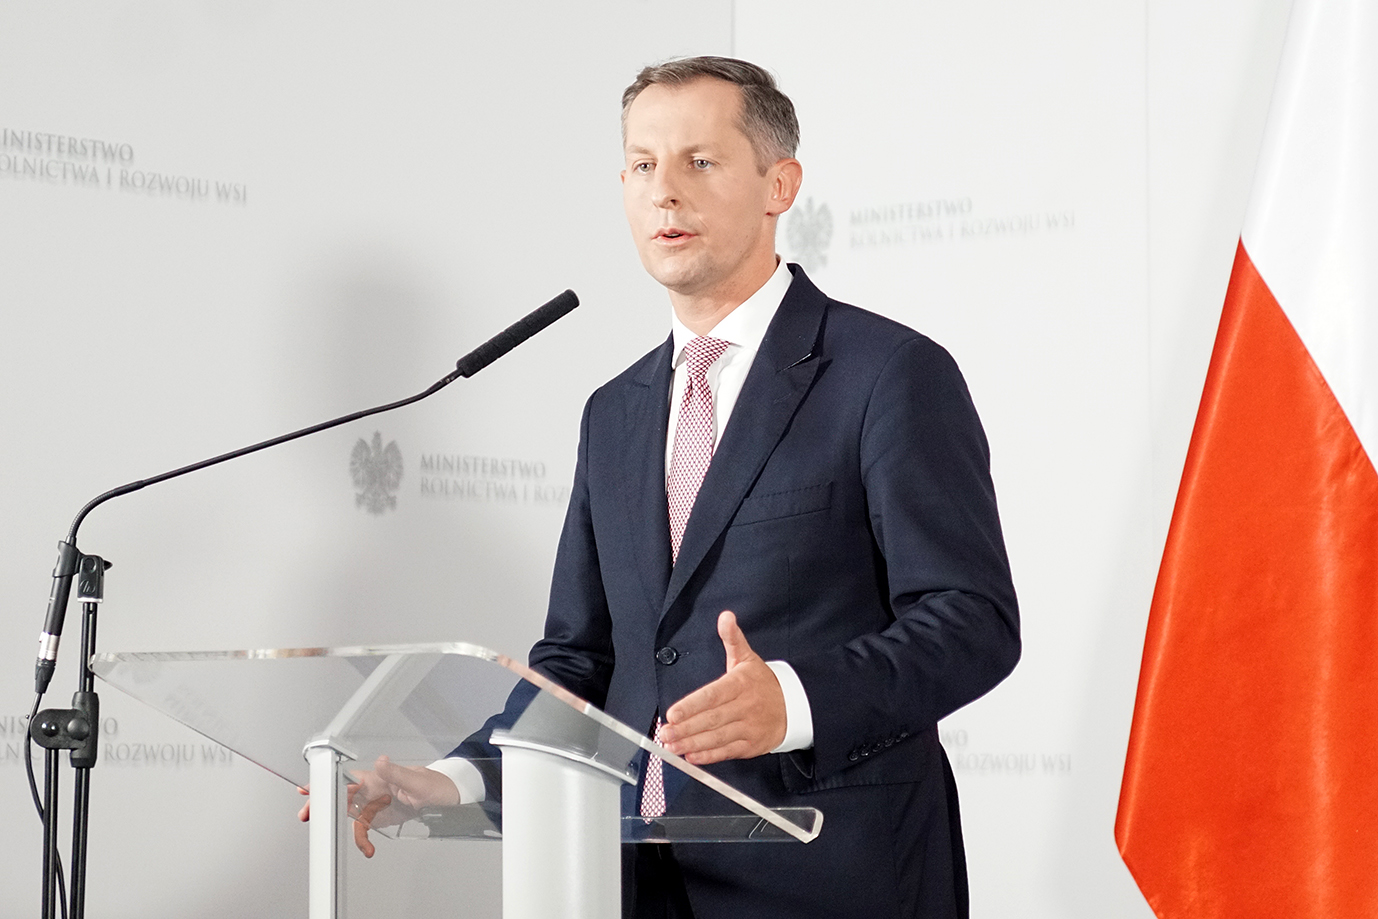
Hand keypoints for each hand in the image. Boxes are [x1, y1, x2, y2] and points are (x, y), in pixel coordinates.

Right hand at [296, 755, 459, 857]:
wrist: (451, 796)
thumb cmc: (437, 783)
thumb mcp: (418, 780)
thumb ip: (396, 773)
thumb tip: (380, 762)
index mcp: (379, 776)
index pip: (347, 778)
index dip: (326, 781)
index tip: (310, 788)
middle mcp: (374, 788)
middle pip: (341, 795)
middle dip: (322, 804)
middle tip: (307, 814)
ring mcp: (377, 802)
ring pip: (350, 814)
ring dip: (344, 828)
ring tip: (359, 845)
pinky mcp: (382, 815)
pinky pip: (364, 826)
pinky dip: (363, 839)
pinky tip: (368, 849)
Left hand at [659, 610, 786, 764]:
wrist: (795, 706)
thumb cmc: (763, 683)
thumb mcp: (747, 658)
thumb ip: (732, 638)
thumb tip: (725, 617)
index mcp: (740, 685)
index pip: (712, 696)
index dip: (692, 706)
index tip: (673, 713)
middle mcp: (744, 707)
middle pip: (711, 719)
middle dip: (686, 728)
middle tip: (665, 733)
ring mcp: (748, 728)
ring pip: (717, 738)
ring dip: (693, 744)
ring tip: (672, 747)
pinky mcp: (751, 746)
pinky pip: (728, 752)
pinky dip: (710, 756)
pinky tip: (692, 757)